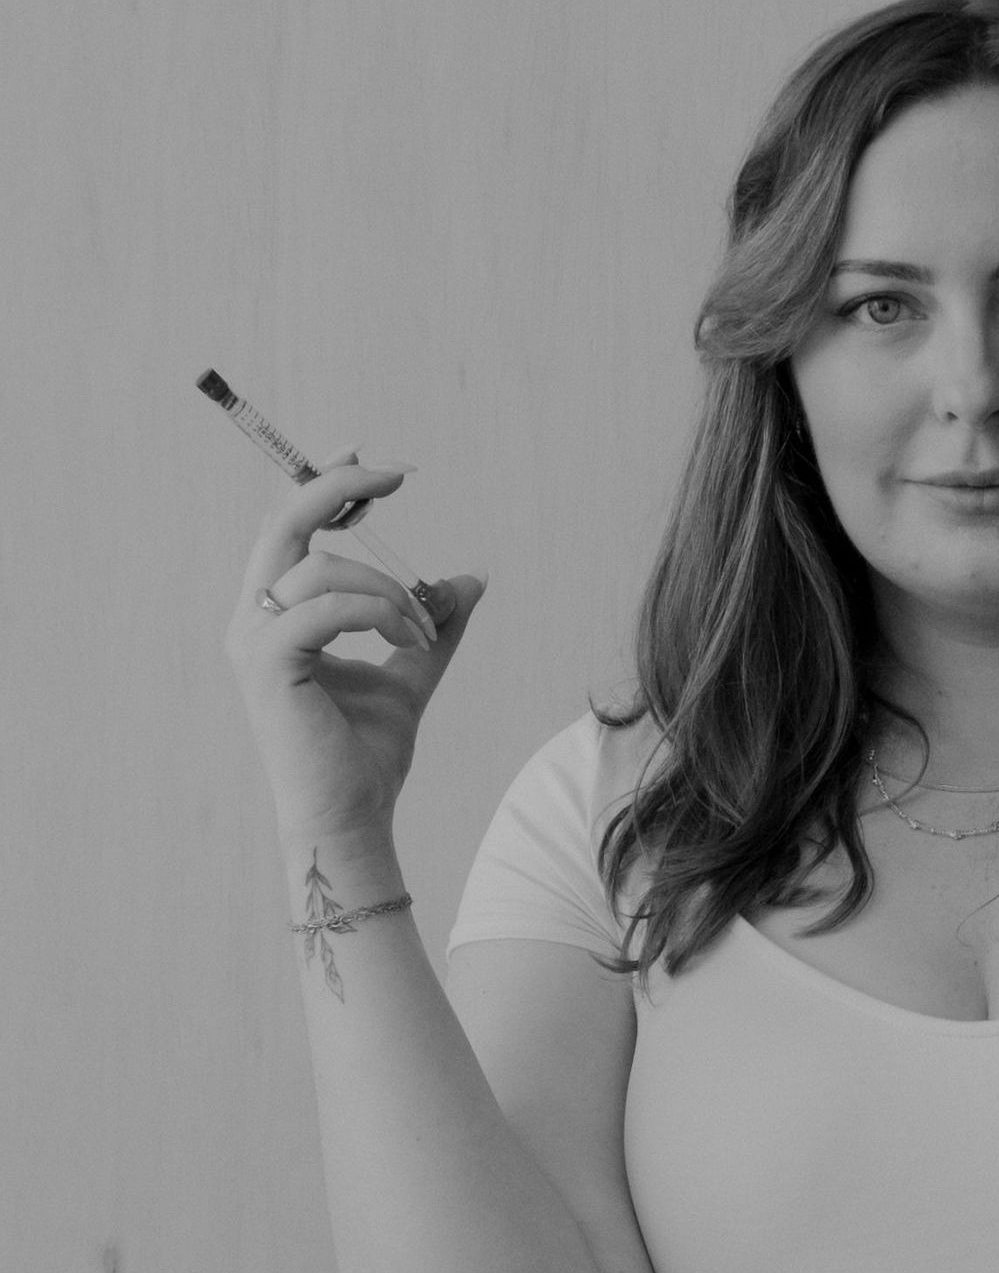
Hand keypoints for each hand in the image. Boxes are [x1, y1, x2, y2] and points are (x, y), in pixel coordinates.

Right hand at [224, 448, 485, 845]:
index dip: (324, 484)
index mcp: (277, 615)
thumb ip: (433, 624)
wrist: (354, 814)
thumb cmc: (368, 752)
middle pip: (284, 524)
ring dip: (388, 591)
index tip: (370, 457)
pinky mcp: (268, 664)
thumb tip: (471, 580)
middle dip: (339, 488)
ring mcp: (254, 641)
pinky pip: (327, 606)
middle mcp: (254, 621)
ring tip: (421, 632)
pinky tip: (408, 640)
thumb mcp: (412, 672)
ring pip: (322, 570)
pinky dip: (379, 613)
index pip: (289, 529)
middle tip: (397, 474)